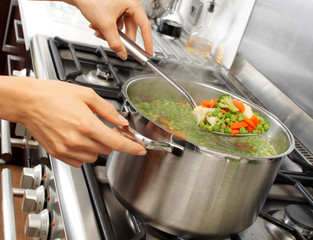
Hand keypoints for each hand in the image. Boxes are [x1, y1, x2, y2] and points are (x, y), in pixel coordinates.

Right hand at [0, 77, 145, 166]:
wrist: (28, 102)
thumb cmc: (53, 95)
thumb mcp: (86, 95)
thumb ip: (108, 110)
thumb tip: (121, 121)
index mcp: (87, 124)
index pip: (117, 143)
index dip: (132, 148)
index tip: (140, 149)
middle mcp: (77, 140)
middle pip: (107, 149)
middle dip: (111, 139)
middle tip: (104, 128)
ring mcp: (67, 149)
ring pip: (95, 156)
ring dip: (97, 146)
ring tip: (87, 131)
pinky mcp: (58, 154)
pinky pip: (80, 161)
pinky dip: (84, 152)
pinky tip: (78, 139)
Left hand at [71, 0, 152, 58]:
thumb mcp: (105, 25)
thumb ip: (115, 42)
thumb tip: (122, 53)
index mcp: (132, 3)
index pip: (144, 26)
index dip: (147, 41)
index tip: (148, 52)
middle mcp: (127, 4)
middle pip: (130, 29)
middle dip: (121, 38)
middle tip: (118, 47)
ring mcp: (119, 6)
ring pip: (120, 28)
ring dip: (110, 34)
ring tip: (100, 33)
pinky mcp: (111, 9)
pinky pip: (114, 24)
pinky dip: (106, 29)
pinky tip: (97, 28)